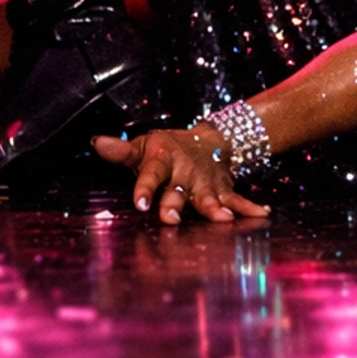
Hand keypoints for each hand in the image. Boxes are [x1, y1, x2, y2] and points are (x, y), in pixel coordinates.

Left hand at [92, 126, 270, 224]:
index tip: (139, 204)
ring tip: (223, 218)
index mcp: (162, 161)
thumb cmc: (167, 149)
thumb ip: (120, 151)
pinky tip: (261, 214)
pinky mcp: (223, 188)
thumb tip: (95, 142)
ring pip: (208, 197)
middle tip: (169, 219)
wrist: (209, 138)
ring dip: (214, 208)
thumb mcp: (143, 147)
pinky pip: (236, 199)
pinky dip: (248, 207)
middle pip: (178, 190)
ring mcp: (206, 181)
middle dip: (174, 204)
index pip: (150, 175)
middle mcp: (185, 172)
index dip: (144, 189)